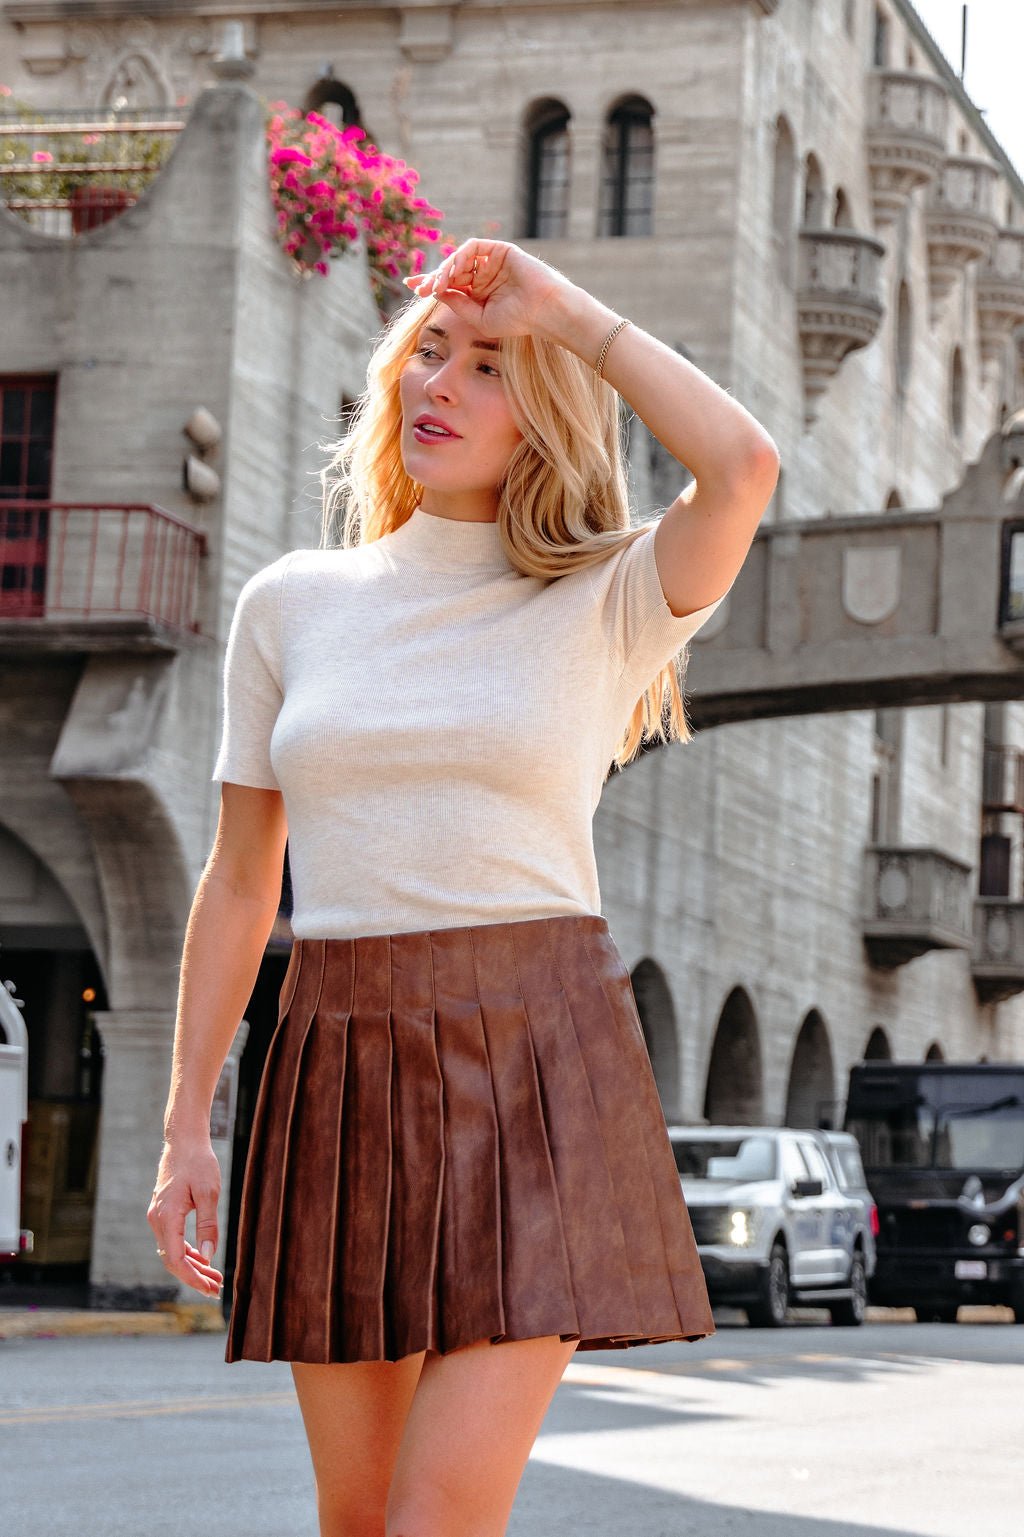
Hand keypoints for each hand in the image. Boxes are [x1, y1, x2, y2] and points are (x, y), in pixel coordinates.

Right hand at [147, 1136, 223, 1298]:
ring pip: (173, 1250)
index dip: (192, 1278)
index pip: (176, 1260)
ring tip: (215, 1277)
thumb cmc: (198, 1163)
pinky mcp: (163, 1212)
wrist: (184, 1140)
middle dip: (194, 1276)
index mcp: (166, 1217)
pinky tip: (203, 1258)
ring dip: (193, 1265)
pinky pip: (173, 1239)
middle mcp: (157, 1220)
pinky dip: (188, 1251)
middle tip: (217, 1288)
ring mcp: (158, 1216)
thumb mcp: (209, 1193)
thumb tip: (210, 1257)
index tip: (210, 1288)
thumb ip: (208, 1226)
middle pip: (173, 1259)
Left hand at [402, 237, 575, 339]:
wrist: (544, 312)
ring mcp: (491, 262)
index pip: (450, 285)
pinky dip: (461, 257)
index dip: (430, 283)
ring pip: (459, 259)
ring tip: (437, 284)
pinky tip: (455, 271)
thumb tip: (435, 290)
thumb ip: (458, 303)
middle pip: (450, 270)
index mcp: (478, 292)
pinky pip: (474, 248)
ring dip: (445, 270)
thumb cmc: (517, 320)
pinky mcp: (500, 250)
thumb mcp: (479, 318)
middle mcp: (483, 275)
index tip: (411, 286)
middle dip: (432, 277)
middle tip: (417, 286)